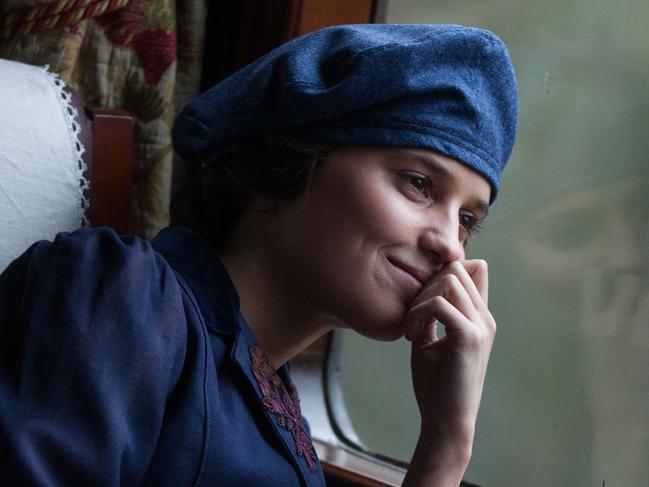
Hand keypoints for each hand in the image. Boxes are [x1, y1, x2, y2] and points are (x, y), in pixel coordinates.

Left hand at [404, 260, 495, 469]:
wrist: (445, 421)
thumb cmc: (436, 383)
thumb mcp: (430, 339)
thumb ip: (430, 313)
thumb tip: (421, 289)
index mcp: (478, 316)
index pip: (472, 267)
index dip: (442, 270)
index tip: (419, 298)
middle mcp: (484, 317)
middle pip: (455, 267)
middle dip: (424, 286)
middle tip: (411, 317)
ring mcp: (481, 325)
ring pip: (448, 280)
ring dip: (419, 300)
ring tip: (411, 328)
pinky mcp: (470, 337)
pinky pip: (438, 305)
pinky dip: (417, 315)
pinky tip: (411, 336)